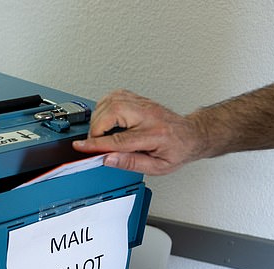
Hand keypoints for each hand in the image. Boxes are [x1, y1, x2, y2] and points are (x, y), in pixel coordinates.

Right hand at [73, 90, 205, 174]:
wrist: (192, 135)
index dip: (97, 144)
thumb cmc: (177, 151)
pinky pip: (114, 95)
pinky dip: (104, 107)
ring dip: (99, 117)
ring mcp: (143, 104)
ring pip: (111, 101)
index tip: (82, 147)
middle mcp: (148, 115)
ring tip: (100, 132)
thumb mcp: (158, 167)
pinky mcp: (139, 99)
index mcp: (155, 135)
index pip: (119, 139)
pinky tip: (105, 118)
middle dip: (96, 128)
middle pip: (113, 112)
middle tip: (94, 141)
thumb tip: (108, 158)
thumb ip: (131, 163)